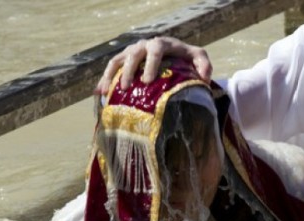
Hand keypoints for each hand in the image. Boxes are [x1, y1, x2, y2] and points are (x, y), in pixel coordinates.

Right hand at [95, 36, 212, 94]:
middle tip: (126, 88)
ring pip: (117, 61)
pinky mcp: (124, 59)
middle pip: (133, 55)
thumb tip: (204, 79)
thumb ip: (204, 65)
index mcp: (162, 44)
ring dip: (111, 76)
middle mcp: (144, 45)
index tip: (148, 81)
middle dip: (129, 71)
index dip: (151, 64)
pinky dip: (104, 80)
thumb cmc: (187, 57)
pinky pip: (112, 68)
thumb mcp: (198, 58)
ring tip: (106, 92)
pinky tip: (99, 94)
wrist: (173, 52)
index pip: (156, 50)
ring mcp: (131, 52)